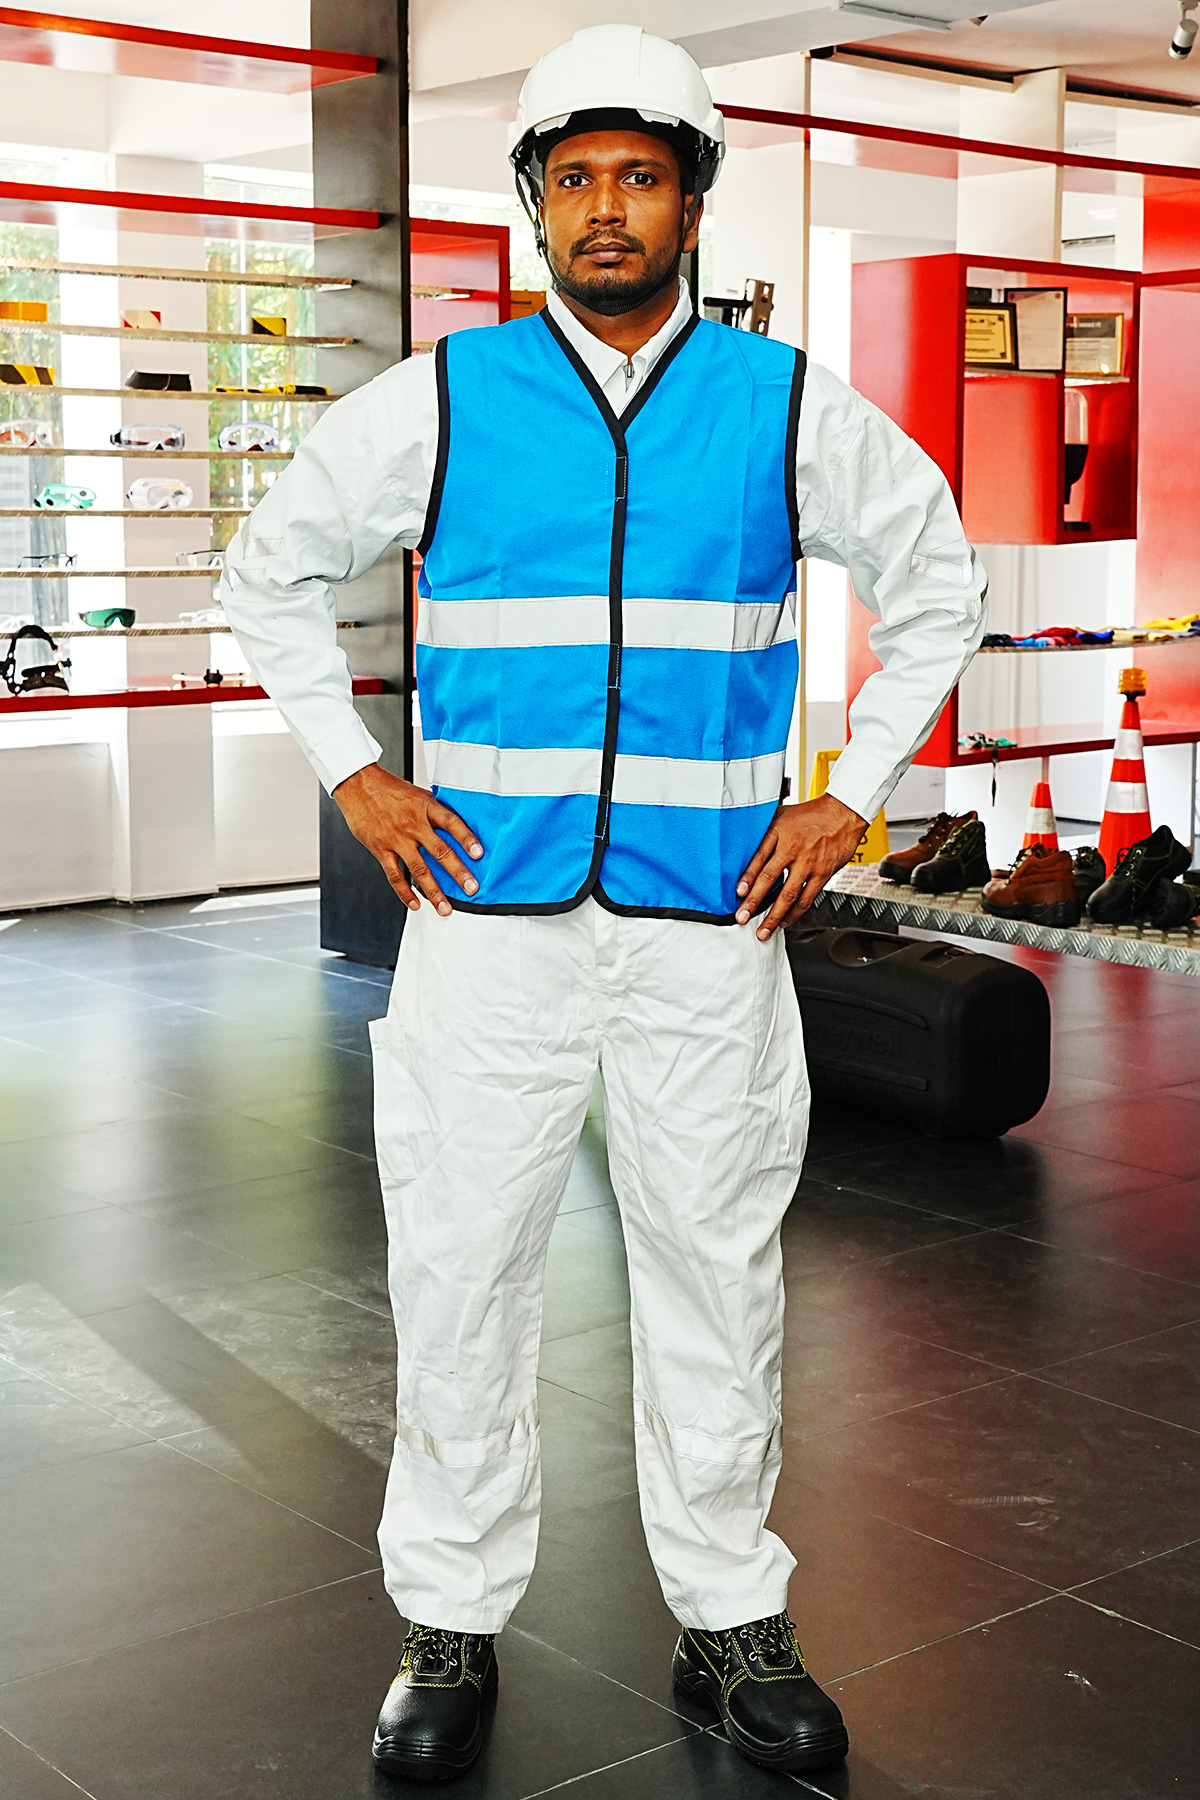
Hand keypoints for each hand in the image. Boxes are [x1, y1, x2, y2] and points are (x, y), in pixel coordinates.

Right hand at [332, 761, 482, 915]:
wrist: (358, 785)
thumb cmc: (388, 789)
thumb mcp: (418, 793)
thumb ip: (435, 811)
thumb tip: (456, 826)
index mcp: (425, 807)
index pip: (452, 823)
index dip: (466, 838)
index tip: (479, 854)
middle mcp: (413, 824)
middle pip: (440, 851)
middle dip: (458, 873)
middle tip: (471, 888)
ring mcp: (397, 839)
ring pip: (419, 869)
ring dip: (434, 892)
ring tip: (445, 907)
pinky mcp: (381, 849)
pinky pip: (395, 875)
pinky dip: (405, 892)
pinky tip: (415, 904)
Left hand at [736, 793, 865, 940]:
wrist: (843, 813)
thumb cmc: (811, 814)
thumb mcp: (781, 814)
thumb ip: (763, 829)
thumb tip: (743, 843)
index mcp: (778, 833)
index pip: (758, 858)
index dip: (747, 877)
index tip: (738, 893)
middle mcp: (792, 849)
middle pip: (769, 879)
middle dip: (754, 902)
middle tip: (742, 917)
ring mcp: (808, 863)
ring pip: (788, 895)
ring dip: (774, 915)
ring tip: (764, 930)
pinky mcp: (823, 873)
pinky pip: (807, 898)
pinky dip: (795, 913)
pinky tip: (785, 921)